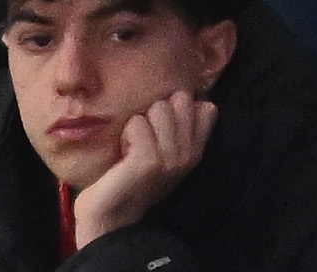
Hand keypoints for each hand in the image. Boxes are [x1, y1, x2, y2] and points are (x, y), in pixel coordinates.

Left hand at [66, 89, 219, 239]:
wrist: (109, 219)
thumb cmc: (129, 180)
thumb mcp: (161, 152)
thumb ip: (178, 126)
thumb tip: (194, 97)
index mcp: (194, 152)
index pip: (207, 109)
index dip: (180, 107)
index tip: (161, 127)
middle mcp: (188, 156)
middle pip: (181, 100)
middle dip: (157, 111)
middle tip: (143, 138)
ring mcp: (170, 160)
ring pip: (160, 108)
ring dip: (139, 121)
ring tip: (132, 146)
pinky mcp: (148, 163)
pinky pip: (138, 123)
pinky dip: (126, 132)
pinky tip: (123, 152)